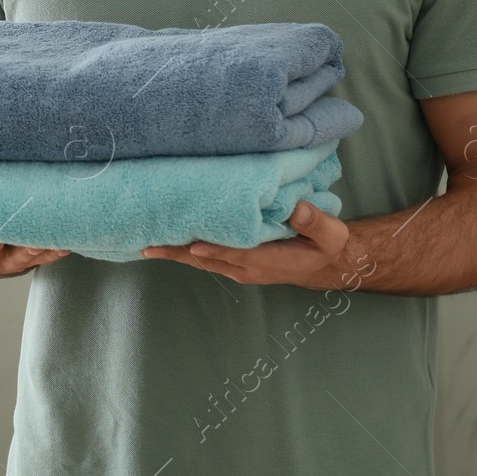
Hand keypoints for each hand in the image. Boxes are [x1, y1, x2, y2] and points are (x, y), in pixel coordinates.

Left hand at [140, 201, 348, 286]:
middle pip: (205, 260)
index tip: (190, 242)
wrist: (325, 265)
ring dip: (175, 252)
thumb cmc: (326, 247)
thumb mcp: (330, 234)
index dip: (212, 249)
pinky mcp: (234, 262)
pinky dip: (184, 250)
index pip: (233, 253)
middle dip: (177, 253)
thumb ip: (314, 222)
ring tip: (146, 243)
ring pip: (200, 260)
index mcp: (266, 260)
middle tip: (147, 245)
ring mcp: (237, 267)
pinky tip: (167, 241)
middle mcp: (245, 267)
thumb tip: (296, 208)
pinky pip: (204, 257)